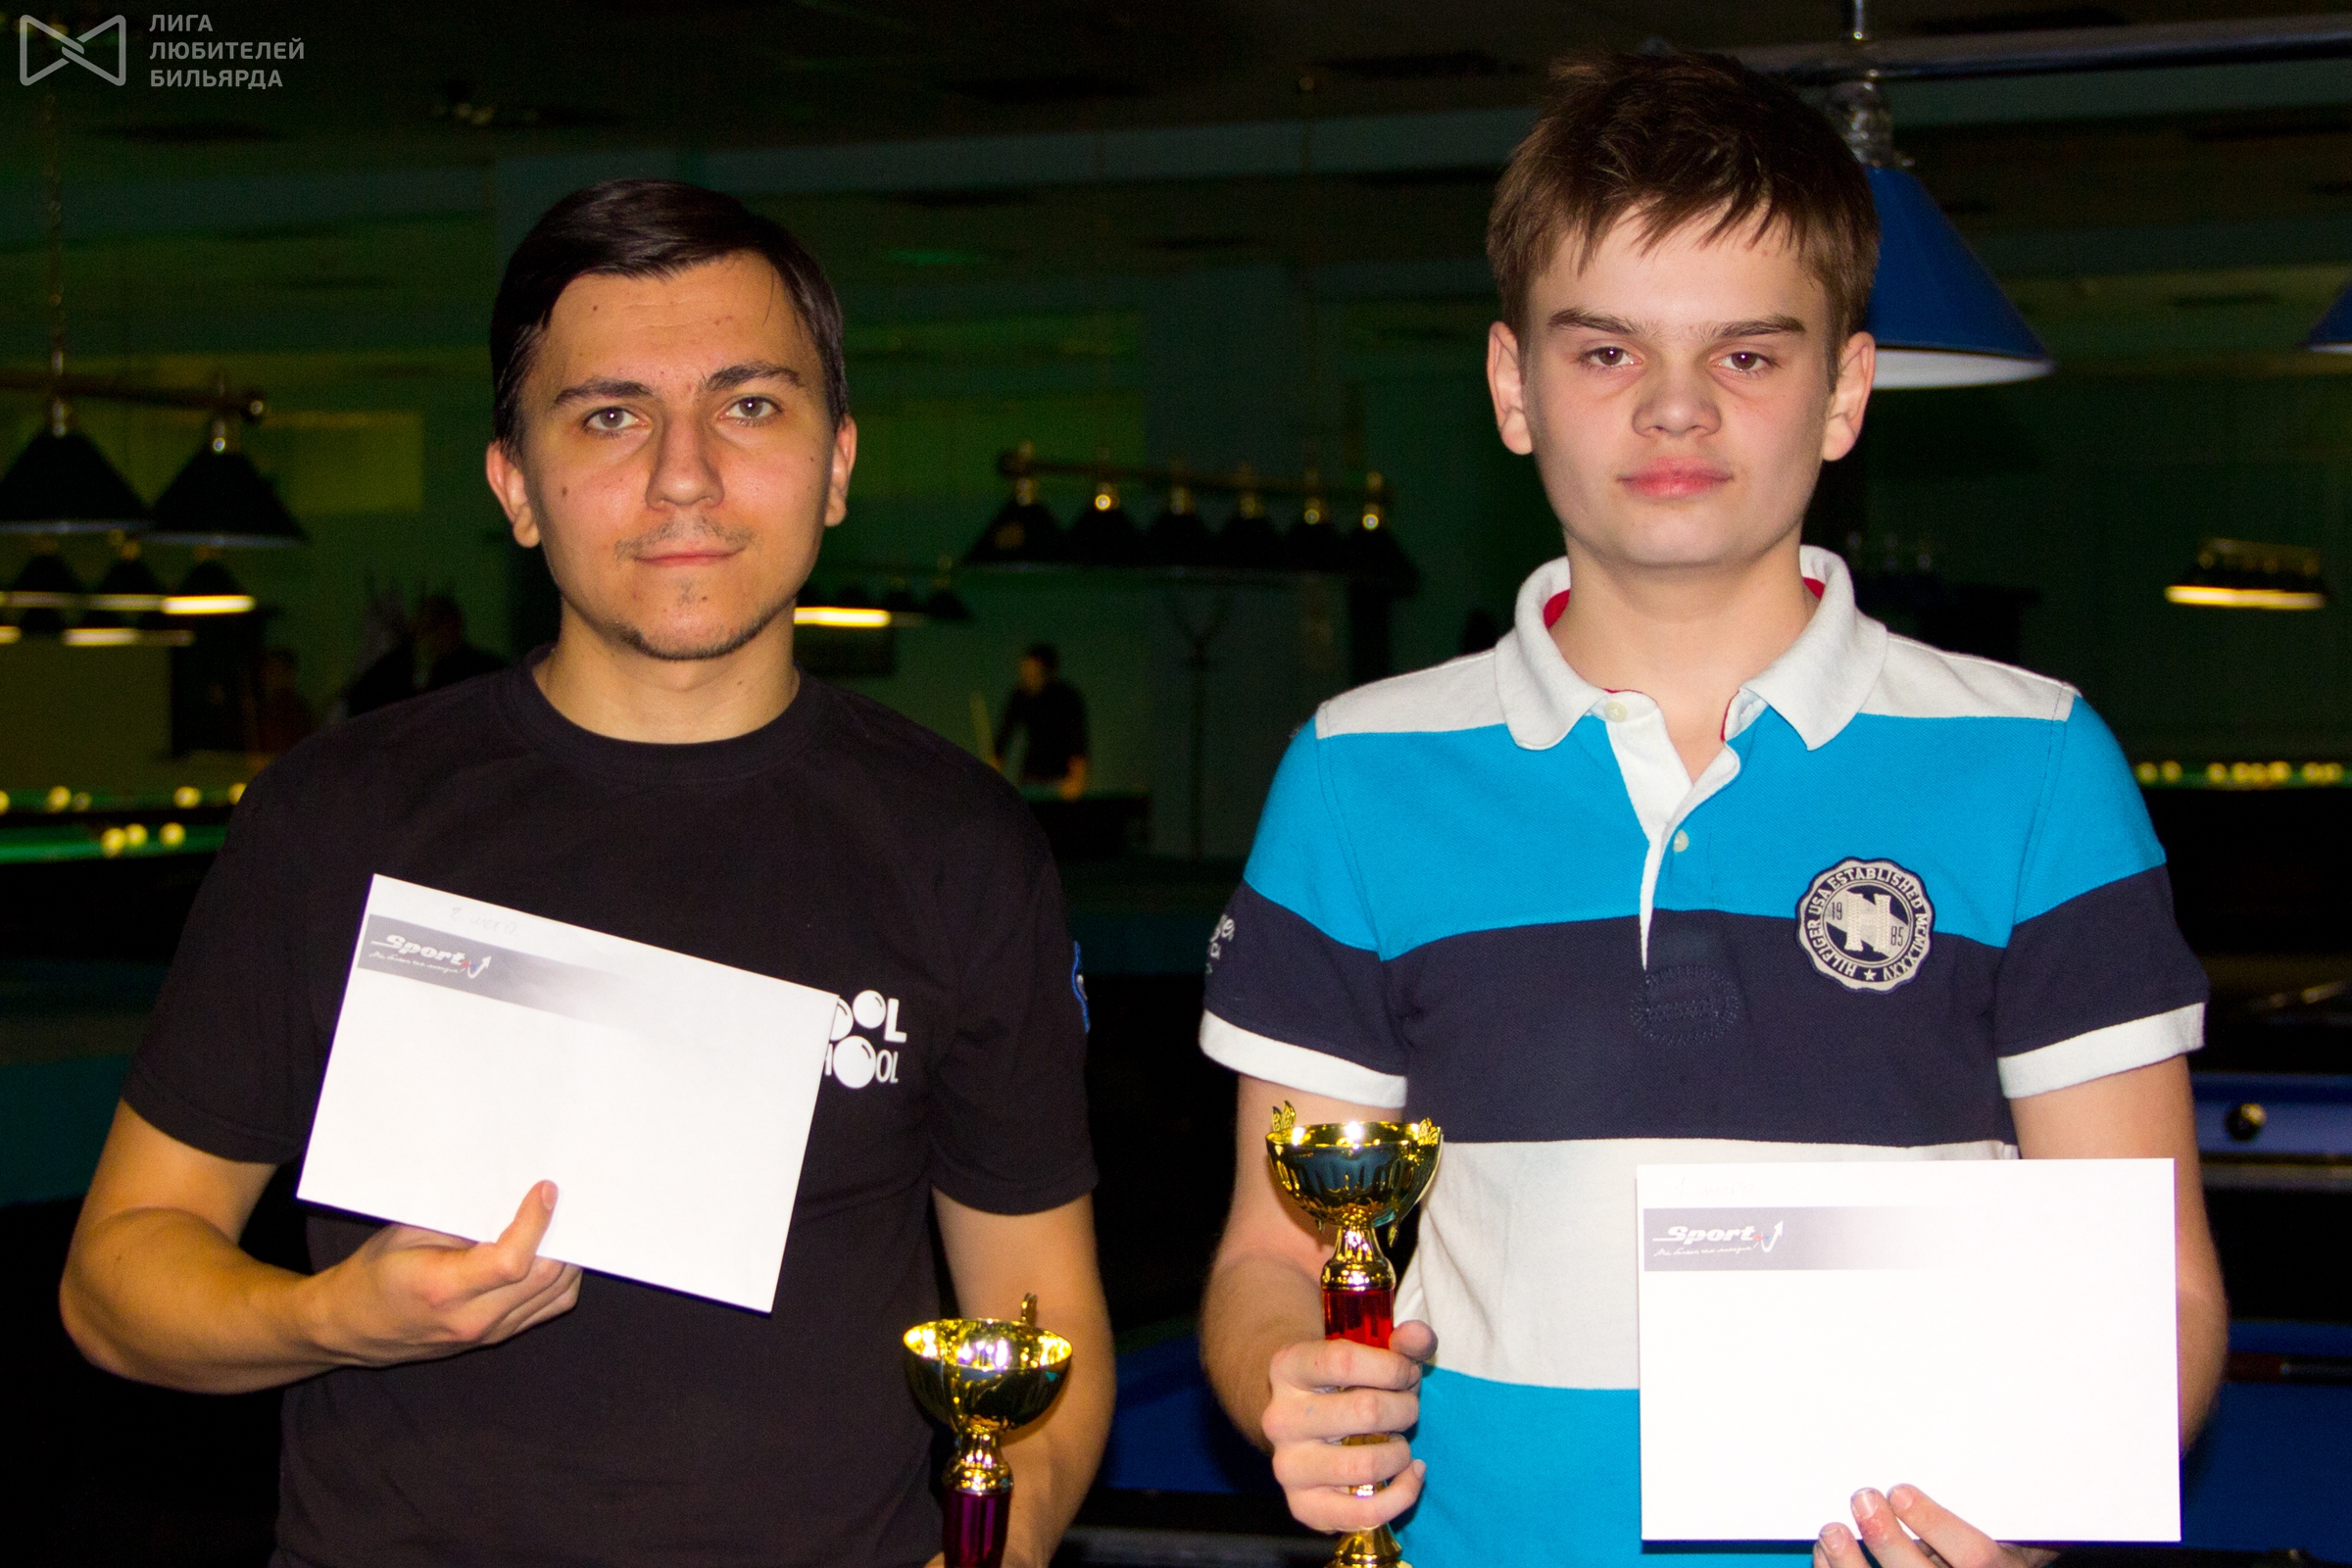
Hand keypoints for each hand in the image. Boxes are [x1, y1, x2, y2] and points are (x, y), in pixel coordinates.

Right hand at [301, 1181, 582, 1366]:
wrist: (350, 1328)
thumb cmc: (375, 1273)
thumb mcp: (406, 1232)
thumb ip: (459, 1218)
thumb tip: (511, 1193)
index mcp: (444, 1290)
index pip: (512, 1262)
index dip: (536, 1223)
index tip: (545, 1189)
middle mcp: (472, 1319)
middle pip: (545, 1277)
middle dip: (562, 1234)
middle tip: (564, 1199)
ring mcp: (488, 1334)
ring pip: (555, 1295)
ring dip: (568, 1257)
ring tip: (563, 1221)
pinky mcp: (496, 1337)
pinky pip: (548, 1308)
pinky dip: (560, 1279)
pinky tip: (553, 1251)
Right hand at [1263, 1321, 1433, 1533]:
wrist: (1304, 1425)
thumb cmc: (1346, 1383)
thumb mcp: (1370, 1352)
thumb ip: (1401, 1342)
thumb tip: (1418, 1336)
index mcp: (1288, 1367)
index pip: (1345, 1361)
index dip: (1391, 1367)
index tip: (1407, 1373)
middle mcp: (1279, 1417)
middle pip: (1366, 1411)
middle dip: (1405, 1408)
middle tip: (1405, 1407)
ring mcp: (1287, 1465)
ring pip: (1367, 1463)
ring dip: (1401, 1452)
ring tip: (1399, 1442)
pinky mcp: (1303, 1506)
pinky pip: (1364, 1513)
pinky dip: (1402, 1495)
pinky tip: (1411, 1474)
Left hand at [1819, 1485, 2056, 1567]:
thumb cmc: (1976, 1551)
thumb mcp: (1991, 1530)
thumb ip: (1959, 1511)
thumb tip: (1907, 1479)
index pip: (1975, 1555)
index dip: (1936, 1524)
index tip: (1900, 1491)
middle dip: (1887, 1539)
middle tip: (1863, 1500)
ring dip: (1850, 1563)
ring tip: (1832, 1531)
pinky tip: (1825, 1553)